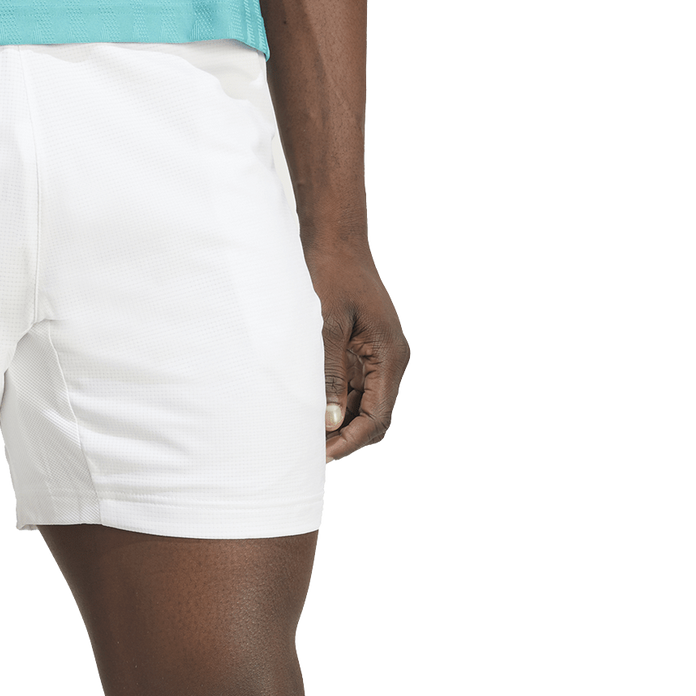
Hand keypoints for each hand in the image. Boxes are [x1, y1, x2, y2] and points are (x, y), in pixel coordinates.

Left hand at [308, 246, 409, 463]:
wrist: (336, 240)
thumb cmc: (331, 277)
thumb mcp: (326, 329)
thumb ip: (330, 376)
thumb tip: (331, 422)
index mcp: (390, 356)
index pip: (377, 416)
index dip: (350, 440)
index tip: (320, 456)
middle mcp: (390, 359)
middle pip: (374, 417)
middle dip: (346, 438)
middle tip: (309, 453)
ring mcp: (378, 356)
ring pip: (364, 405)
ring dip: (340, 423)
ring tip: (304, 436)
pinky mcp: (364, 350)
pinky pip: (355, 387)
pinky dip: (336, 403)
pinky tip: (310, 412)